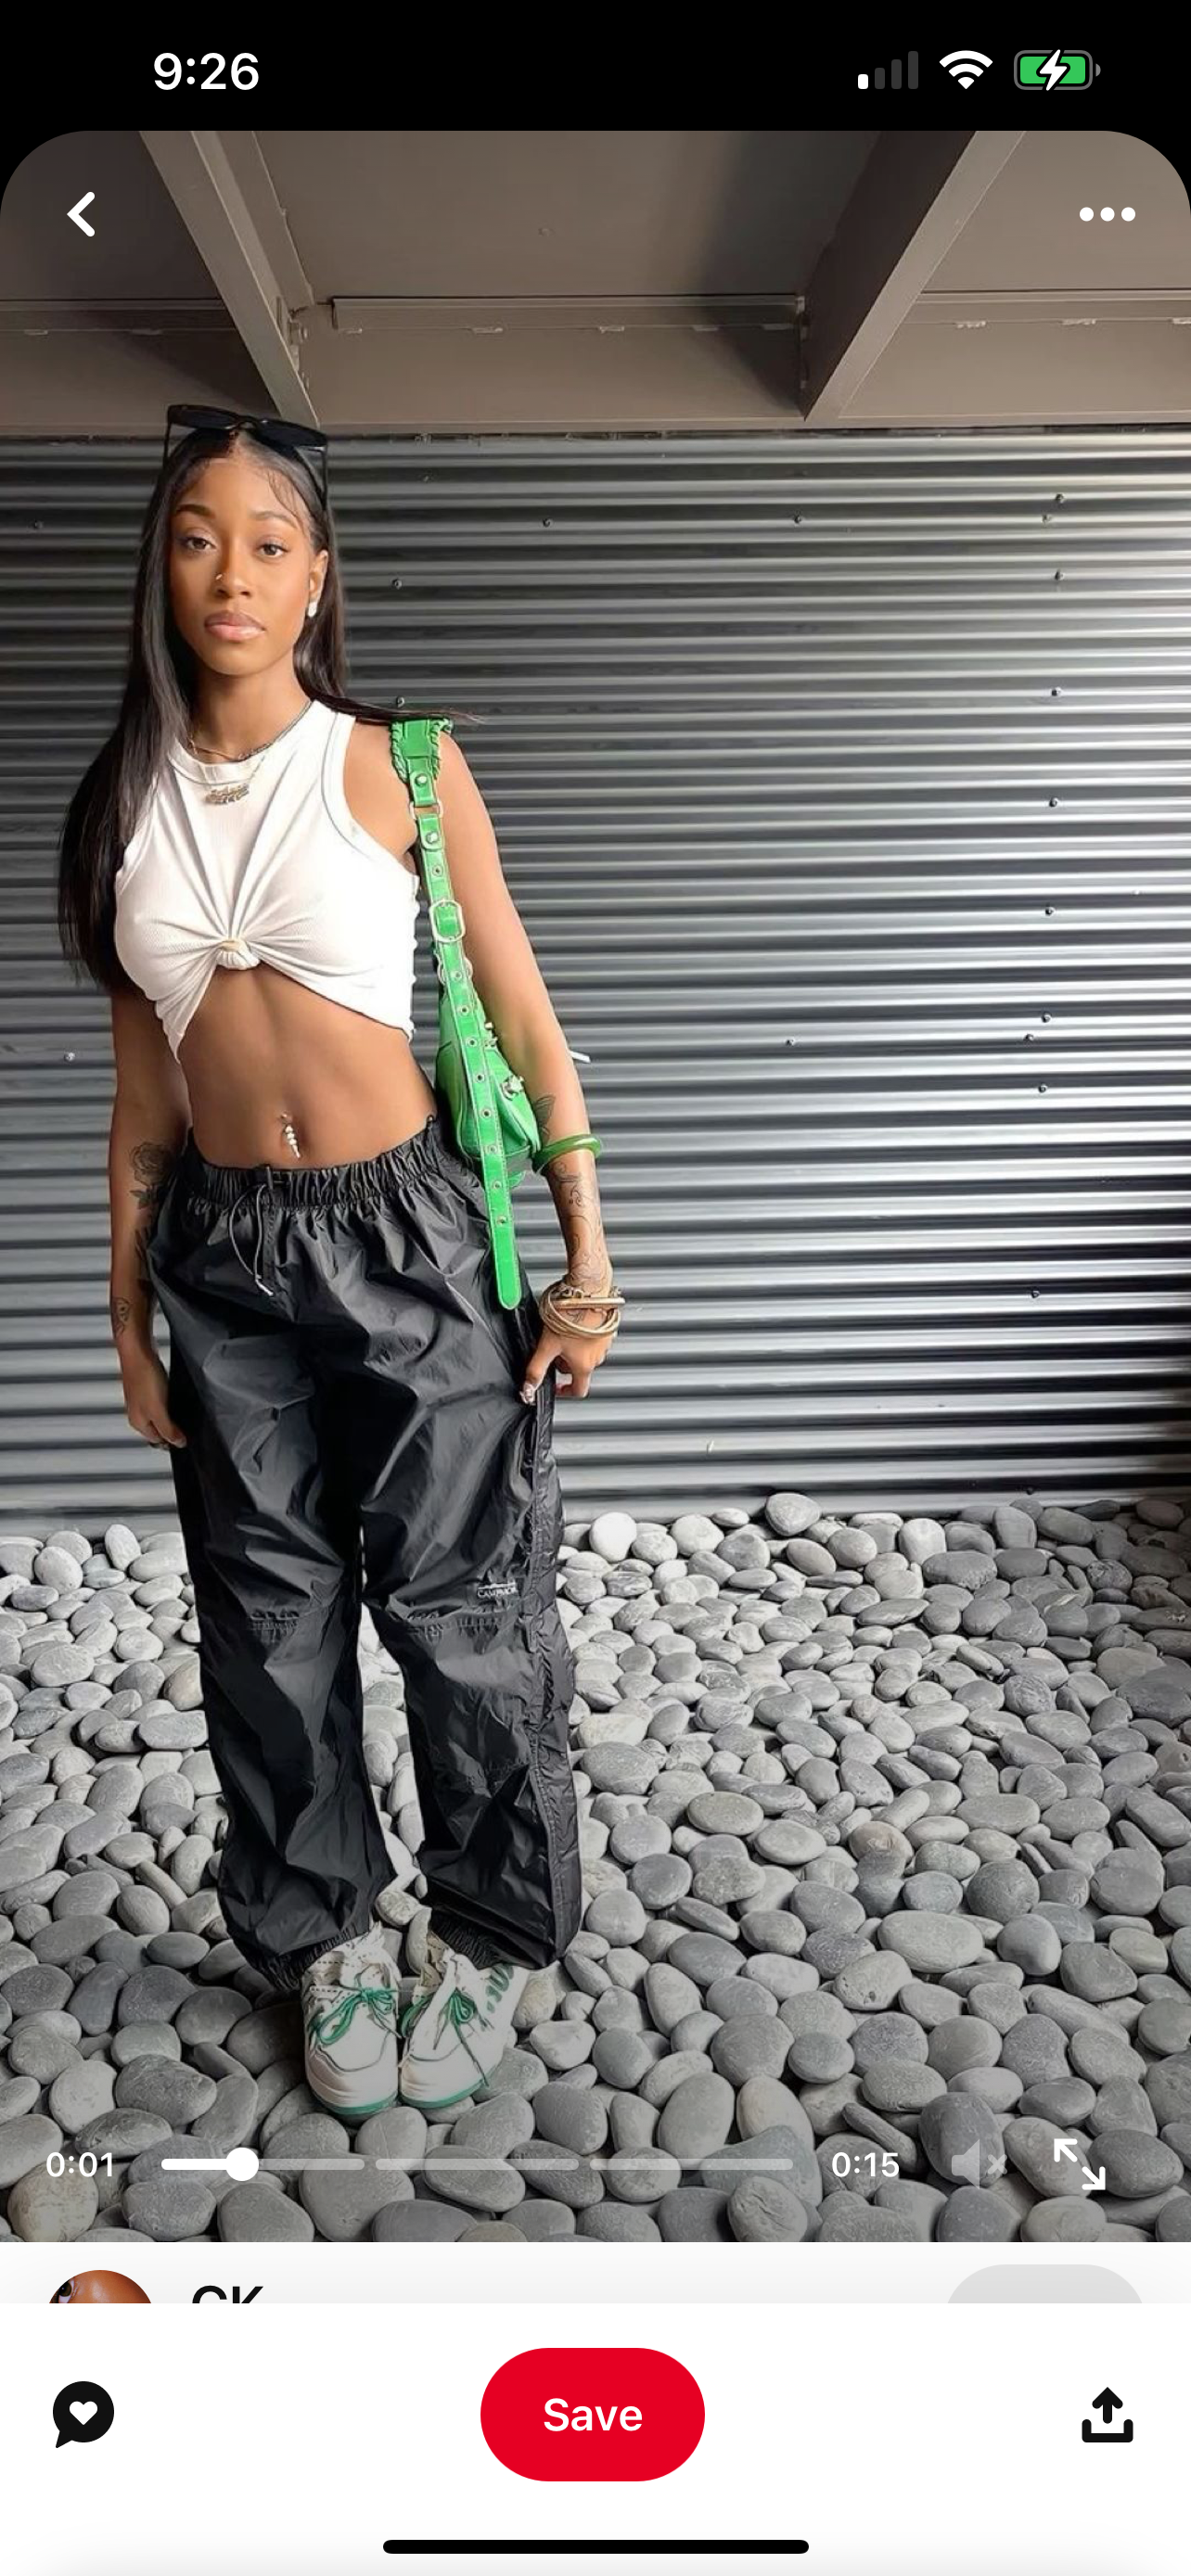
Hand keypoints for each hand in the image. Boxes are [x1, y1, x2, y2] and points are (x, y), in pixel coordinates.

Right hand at [120, 1346, 185, 1447]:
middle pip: (157, 1429)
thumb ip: (168, 1428)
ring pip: (158, 1415)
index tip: (186, 1439)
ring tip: (184, 1414)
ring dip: (171, 1417)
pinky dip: (169, 1403)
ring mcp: (142, 1399)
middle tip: (187, 1428)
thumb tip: (178, 1443)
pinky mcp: (148, 1386)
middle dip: (171, 1430)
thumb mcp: (158, 1409)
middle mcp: (137, 1412)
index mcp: (138, 1422)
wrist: (138, 1349)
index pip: (157, 1441)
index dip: (173, 1441)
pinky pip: (160, 1401)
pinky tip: (176, 1398)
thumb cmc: (144, 1376)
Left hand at [520, 1267, 618, 1403]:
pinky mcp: (607, 1327)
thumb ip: (536, 1369)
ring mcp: (605, 1342)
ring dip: (575, 1349)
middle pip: (581, 1369)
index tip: (557, 1386)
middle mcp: (599, 1356)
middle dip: (565, 1363)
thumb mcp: (547, 1346)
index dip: (565, 1391)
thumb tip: (529, 1388)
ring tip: (562, 1333)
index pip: (579, 1390)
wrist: (587, 1292)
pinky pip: (595, 1338)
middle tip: (553, 1349)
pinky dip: (584, 1335)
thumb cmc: (570, 1317)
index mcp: (585, 1366)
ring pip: (588, 1353)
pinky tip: (574, 1323)